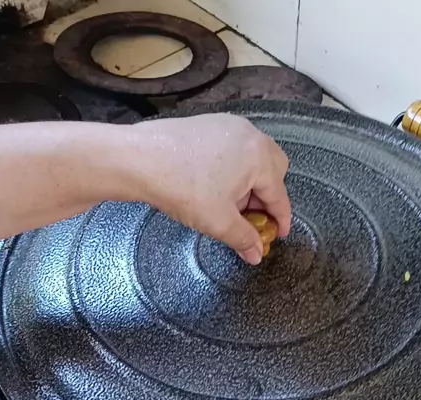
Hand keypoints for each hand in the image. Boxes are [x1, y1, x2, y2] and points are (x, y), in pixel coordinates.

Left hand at [130, 114, 290, 264]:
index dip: (280, 219)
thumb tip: (256, 253)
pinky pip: (232, 149)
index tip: (277, 234)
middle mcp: (249, 135)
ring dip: (249, 183)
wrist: (140, 160)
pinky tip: (213, 187)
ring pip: (252, 158)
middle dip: (266, 196)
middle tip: (252, 219)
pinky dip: (232, 169)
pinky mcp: (208, 125)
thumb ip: (243, 239)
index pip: (279, 194)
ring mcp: (228, 126)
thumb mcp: (219, 223)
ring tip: (228, 205)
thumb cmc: (181, 187)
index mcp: (259, 157)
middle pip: (272, 169)